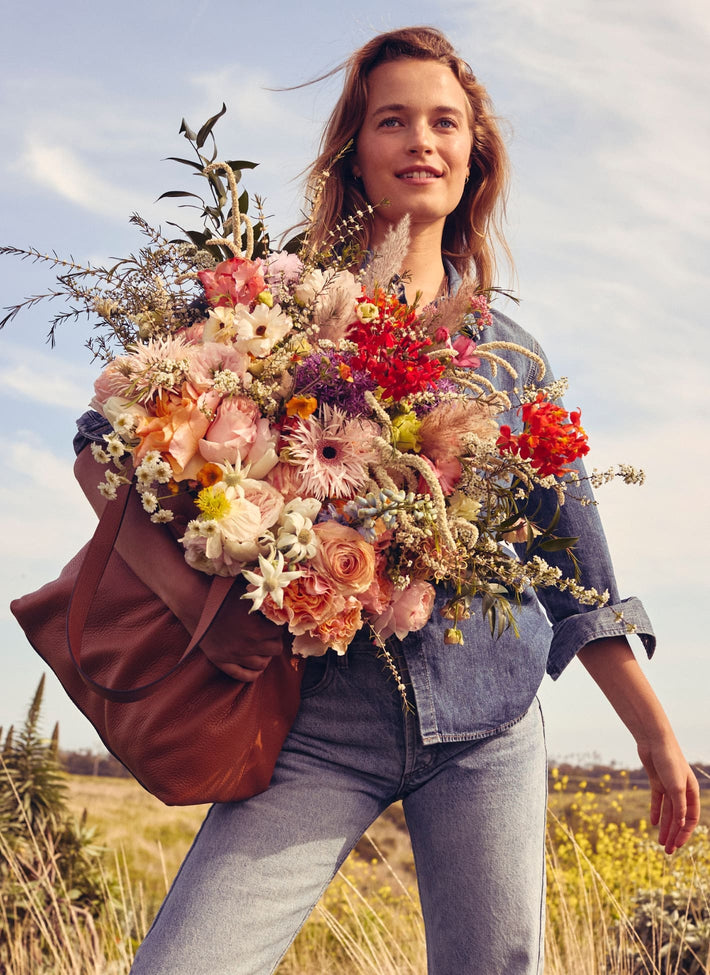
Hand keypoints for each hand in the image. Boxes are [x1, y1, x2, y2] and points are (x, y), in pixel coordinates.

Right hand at [199, 579, 285, 681]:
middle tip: (270, 635)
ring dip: (266, 656)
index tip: (276, 622)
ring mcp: (234, 655)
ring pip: (262, 664)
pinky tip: (256, 666)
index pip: (279, 632)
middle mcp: (247, 645)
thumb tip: (281, 604)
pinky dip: (253, 673)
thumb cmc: (223, 595)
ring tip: (263, 648)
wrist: (195, 603)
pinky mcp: (221, 661)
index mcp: (256, 629)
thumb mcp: (247, 596)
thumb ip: (265, 602)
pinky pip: (243, 675)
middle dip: (275, 641)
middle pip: (275, 650)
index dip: (279, 626)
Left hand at [637, 738, 700, 853]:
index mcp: (691, 792)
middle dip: (674, 835)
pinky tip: (653, 823)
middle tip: (667, 851)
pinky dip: (656, 812)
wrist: (654, 740)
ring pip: (668, 811)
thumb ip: (679, 806)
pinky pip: (657, 800)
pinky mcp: (656, 781)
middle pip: (678, 818)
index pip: (691, 818)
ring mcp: (668, 786)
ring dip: (664, 827)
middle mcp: (681, 790)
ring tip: (659, 843)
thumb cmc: (669, 760)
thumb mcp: (675, 786)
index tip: (677, 845)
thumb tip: (681, 826)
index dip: (684, 833)